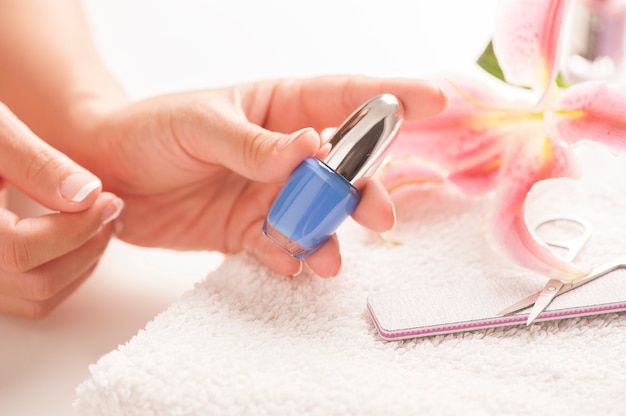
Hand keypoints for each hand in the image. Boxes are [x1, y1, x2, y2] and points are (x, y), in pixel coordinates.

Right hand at [0, 103, 122, 318]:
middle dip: (86, 247)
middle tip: (109, 210)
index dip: (76, 227)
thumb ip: (37, 163)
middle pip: (37, 283)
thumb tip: (87, 195)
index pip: (22, 251)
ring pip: (36, 299)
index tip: (107, 200)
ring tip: (96, 221)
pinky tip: (75, 236)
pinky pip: (28, 298)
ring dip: (79, 264)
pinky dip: (62, 274)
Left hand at [79, 76, 446, 276]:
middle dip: (365, 191)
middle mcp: (285, 152)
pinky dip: (294, 257)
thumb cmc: (150, 129)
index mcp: (278, 108)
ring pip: (320, 213)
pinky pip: (285, 245)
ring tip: (326, 256)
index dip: (394, 97)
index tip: (438, 101)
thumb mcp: (199, 125)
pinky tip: (295, 264)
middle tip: (378, 215)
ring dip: (330, 233)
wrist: (106, 176)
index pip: (345, 98)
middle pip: (344, 169)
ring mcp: (271, 193)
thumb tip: (311, 148)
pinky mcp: (252, 229)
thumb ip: (254, 142)